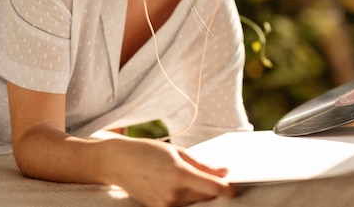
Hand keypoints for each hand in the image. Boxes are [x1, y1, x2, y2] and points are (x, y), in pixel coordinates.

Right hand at [104, 137, 236, 206]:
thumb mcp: (176, 152)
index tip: (235, 189)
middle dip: (213, 191)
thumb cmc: (147, 151)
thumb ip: (202, 165)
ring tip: (189, 179)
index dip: (228, 190)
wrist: (118, 162)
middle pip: (205, 198)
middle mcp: (173, 193)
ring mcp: (164, 205)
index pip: (213, 188)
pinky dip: (185, 199)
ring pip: (193, 203)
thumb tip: (224, 173)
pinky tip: (179, 187)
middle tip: (215, 180)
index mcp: (179, 174)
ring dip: (198, 195)